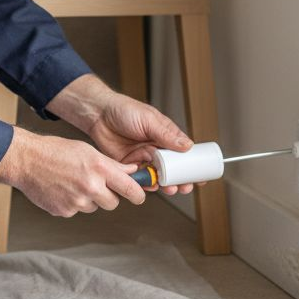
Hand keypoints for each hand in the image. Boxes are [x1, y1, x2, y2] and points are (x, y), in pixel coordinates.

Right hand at [0, 127, 144, 216]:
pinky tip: (62, 188)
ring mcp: (77, 202)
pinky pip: (76, 210)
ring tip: (73, 182)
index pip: (130, 189)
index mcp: (99, 168)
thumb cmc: (55, 151)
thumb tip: (131, 171)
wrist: (26, 160)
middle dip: (109, 196)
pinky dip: (72, 202)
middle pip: (113, 203)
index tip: (138, 196)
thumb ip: (111, 164)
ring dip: (89, 199)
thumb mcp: (88, 151)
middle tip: (97, 185)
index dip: (137, 194)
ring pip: (94, 206)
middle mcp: (90, 186)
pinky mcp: (64, 211)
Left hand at [47, 75, 197, 196]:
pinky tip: (152, 187)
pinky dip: (146, 184)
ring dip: (165, 184)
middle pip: (172, 169)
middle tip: (185, 187)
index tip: (200, 177)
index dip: (192, 167)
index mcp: (164, 137)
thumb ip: (166, 134)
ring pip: (157, 176)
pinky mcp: (128, 166)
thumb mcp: (149, 120)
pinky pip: (140, 179)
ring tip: (171, 188)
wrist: (98, 114)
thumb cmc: (124, 110)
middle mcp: (155, 149)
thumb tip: (188, 146)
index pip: (182, 155)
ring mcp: (142, 158)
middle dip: (180, 180)